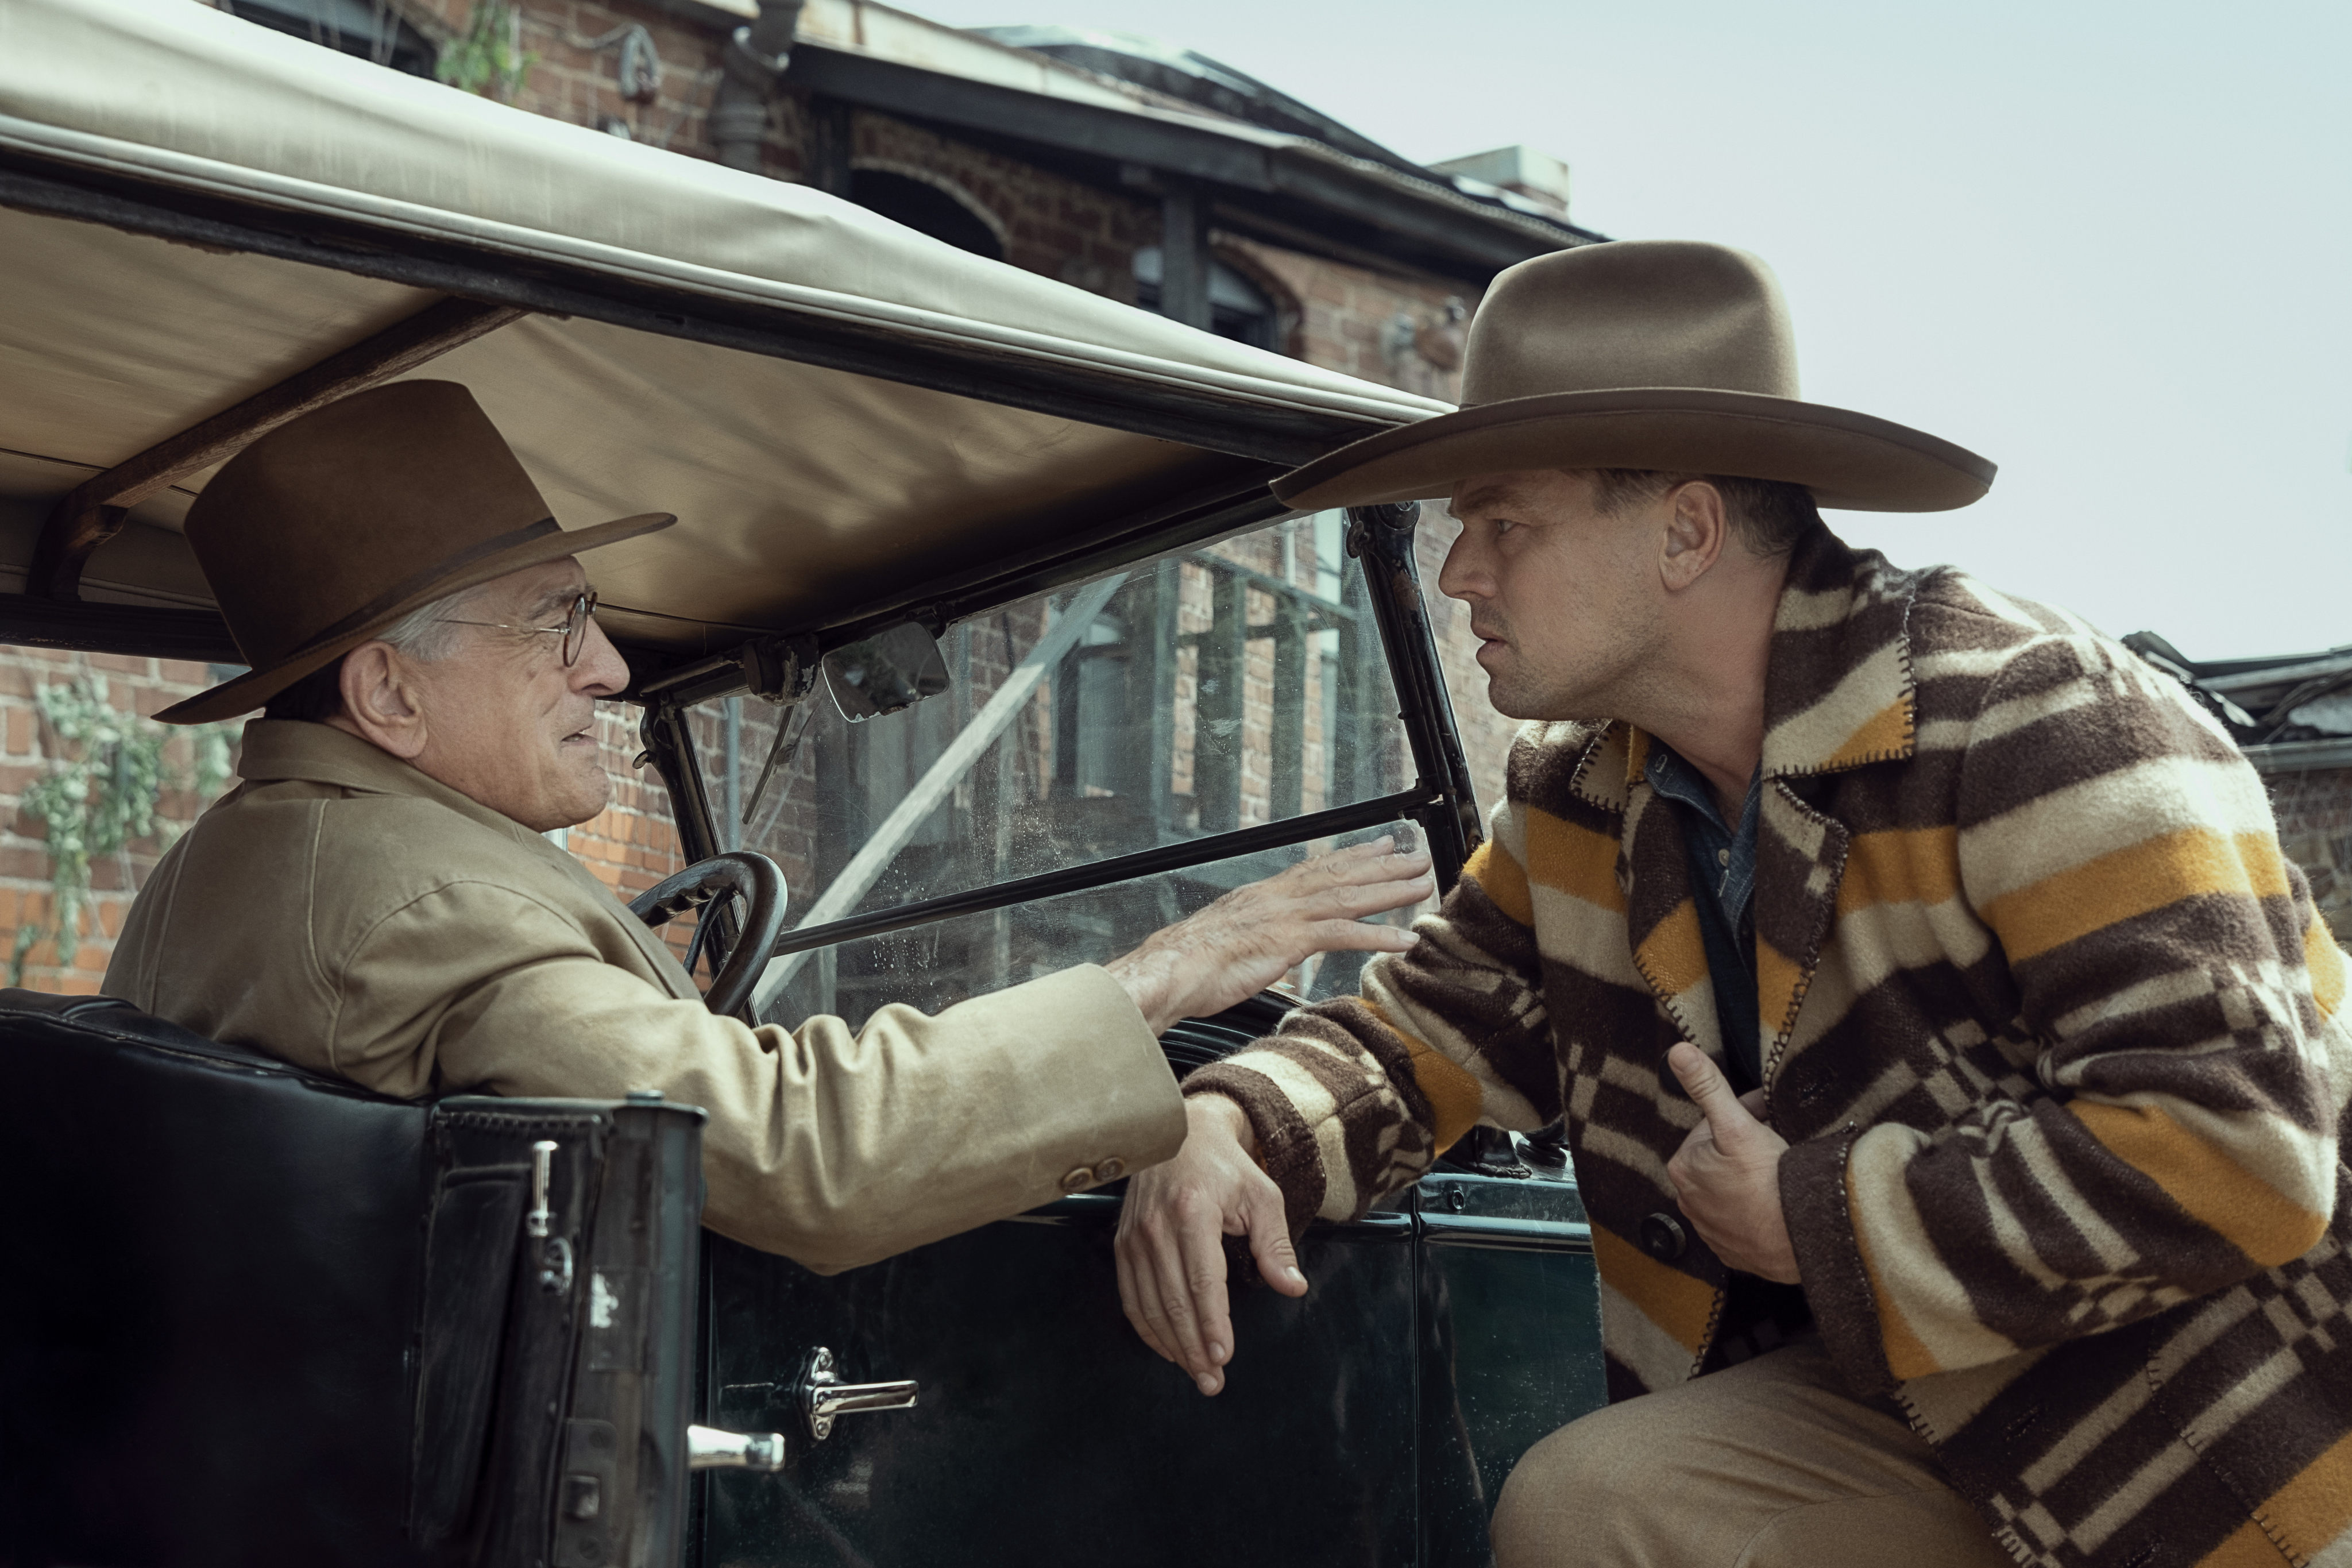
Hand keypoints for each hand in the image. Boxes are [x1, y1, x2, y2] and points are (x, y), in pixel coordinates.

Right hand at [1103, 837, 1432, 1033]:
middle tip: (1420, 855)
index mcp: (1264, 896)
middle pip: (1341, 874)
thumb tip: (1269, 947)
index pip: (1317, 868)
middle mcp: (1277, 897)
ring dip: (1391, 891)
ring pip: (1349, 897)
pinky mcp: (1287, 941)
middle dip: (1385, 865)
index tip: (1383, 845)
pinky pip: (1342, 934)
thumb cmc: (1190, 964)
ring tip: (1425, 884)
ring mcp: (1284, 917)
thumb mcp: (1228, 941)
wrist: (1168, 971)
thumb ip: (1255, 938)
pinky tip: (1405, 939)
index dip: (1354, 855)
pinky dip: (1378, 936)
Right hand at [1115, 1093, 1306, 1394]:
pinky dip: (1147, 1327)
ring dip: (1172, 1345)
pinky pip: (1131, 1296)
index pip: (1201, 1281)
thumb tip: (1293, 1286)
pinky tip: (1167, 1347)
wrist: (1182, 1134)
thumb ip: (1276, 1245)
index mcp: (1192, 1212)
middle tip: (1212, 1380)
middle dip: (1194, 1347)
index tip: (1224, 1355)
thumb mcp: (1262, 1196)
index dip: (1212, 1323)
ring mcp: (1134, 1236)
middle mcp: (1156, 1226)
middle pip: (1174, 1301)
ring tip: (1195, 1372)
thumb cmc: (1226, 1166)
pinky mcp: (1123, 1243)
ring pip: (1150, 1305)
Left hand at [1664, 1043, 1799, 1283]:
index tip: (1764, 1114)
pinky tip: (1774, 1204)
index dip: (1740, 1117)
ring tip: (1776, 1175)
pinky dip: (1755, 1210)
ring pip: (1730, 1190)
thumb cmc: (1768, 1181)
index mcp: (1683, 1167)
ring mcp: (1710, 1229)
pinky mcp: (1733, 1250)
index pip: (1710, 1129)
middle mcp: (1688, 1200)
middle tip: (1774, 1143)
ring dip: (1748, 1179)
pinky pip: (1742, 1221)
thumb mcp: (1736, 1124)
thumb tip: (1678, 1053)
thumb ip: (1707, 1086)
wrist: (1802, 1237)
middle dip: (1743, 1147)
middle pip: (1719, 1160)